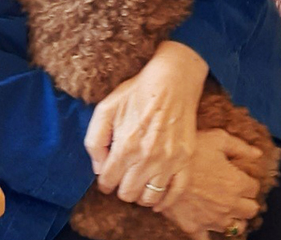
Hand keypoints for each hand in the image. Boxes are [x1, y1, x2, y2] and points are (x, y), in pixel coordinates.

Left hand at [85, 41, 207, 205]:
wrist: (173, 80)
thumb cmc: (137, 92)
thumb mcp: (105, 108)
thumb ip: (94, 140)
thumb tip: (98, 168)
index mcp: (125, 146)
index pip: (108, 181)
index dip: (104, 182)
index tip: (107, 178)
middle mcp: (147, 158)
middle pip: (128, 193)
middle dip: (121, 188)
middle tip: (122, 178)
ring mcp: (169, 161)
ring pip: (150, 197)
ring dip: (140, 195)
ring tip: (138, 183)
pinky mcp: (185, 160)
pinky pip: (176, 193)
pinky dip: (165, 201)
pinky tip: (157, 199)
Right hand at [155, 129, 262, 238]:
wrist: (159, 169)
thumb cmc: (189, 151)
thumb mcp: (217, 139)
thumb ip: (241, 147)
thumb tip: (258, 154)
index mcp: (237, 183)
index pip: (254, 188)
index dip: (247, 181)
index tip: (238, 176)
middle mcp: (229, 205)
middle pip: (251, 211)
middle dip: (245, 202)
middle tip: (235, 194)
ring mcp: (212, 219)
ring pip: (234, 228)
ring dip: (232, 218)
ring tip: (223, 209)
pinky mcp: (195, 228)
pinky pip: (208, 239)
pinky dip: (208, 232)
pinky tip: (206, 222)